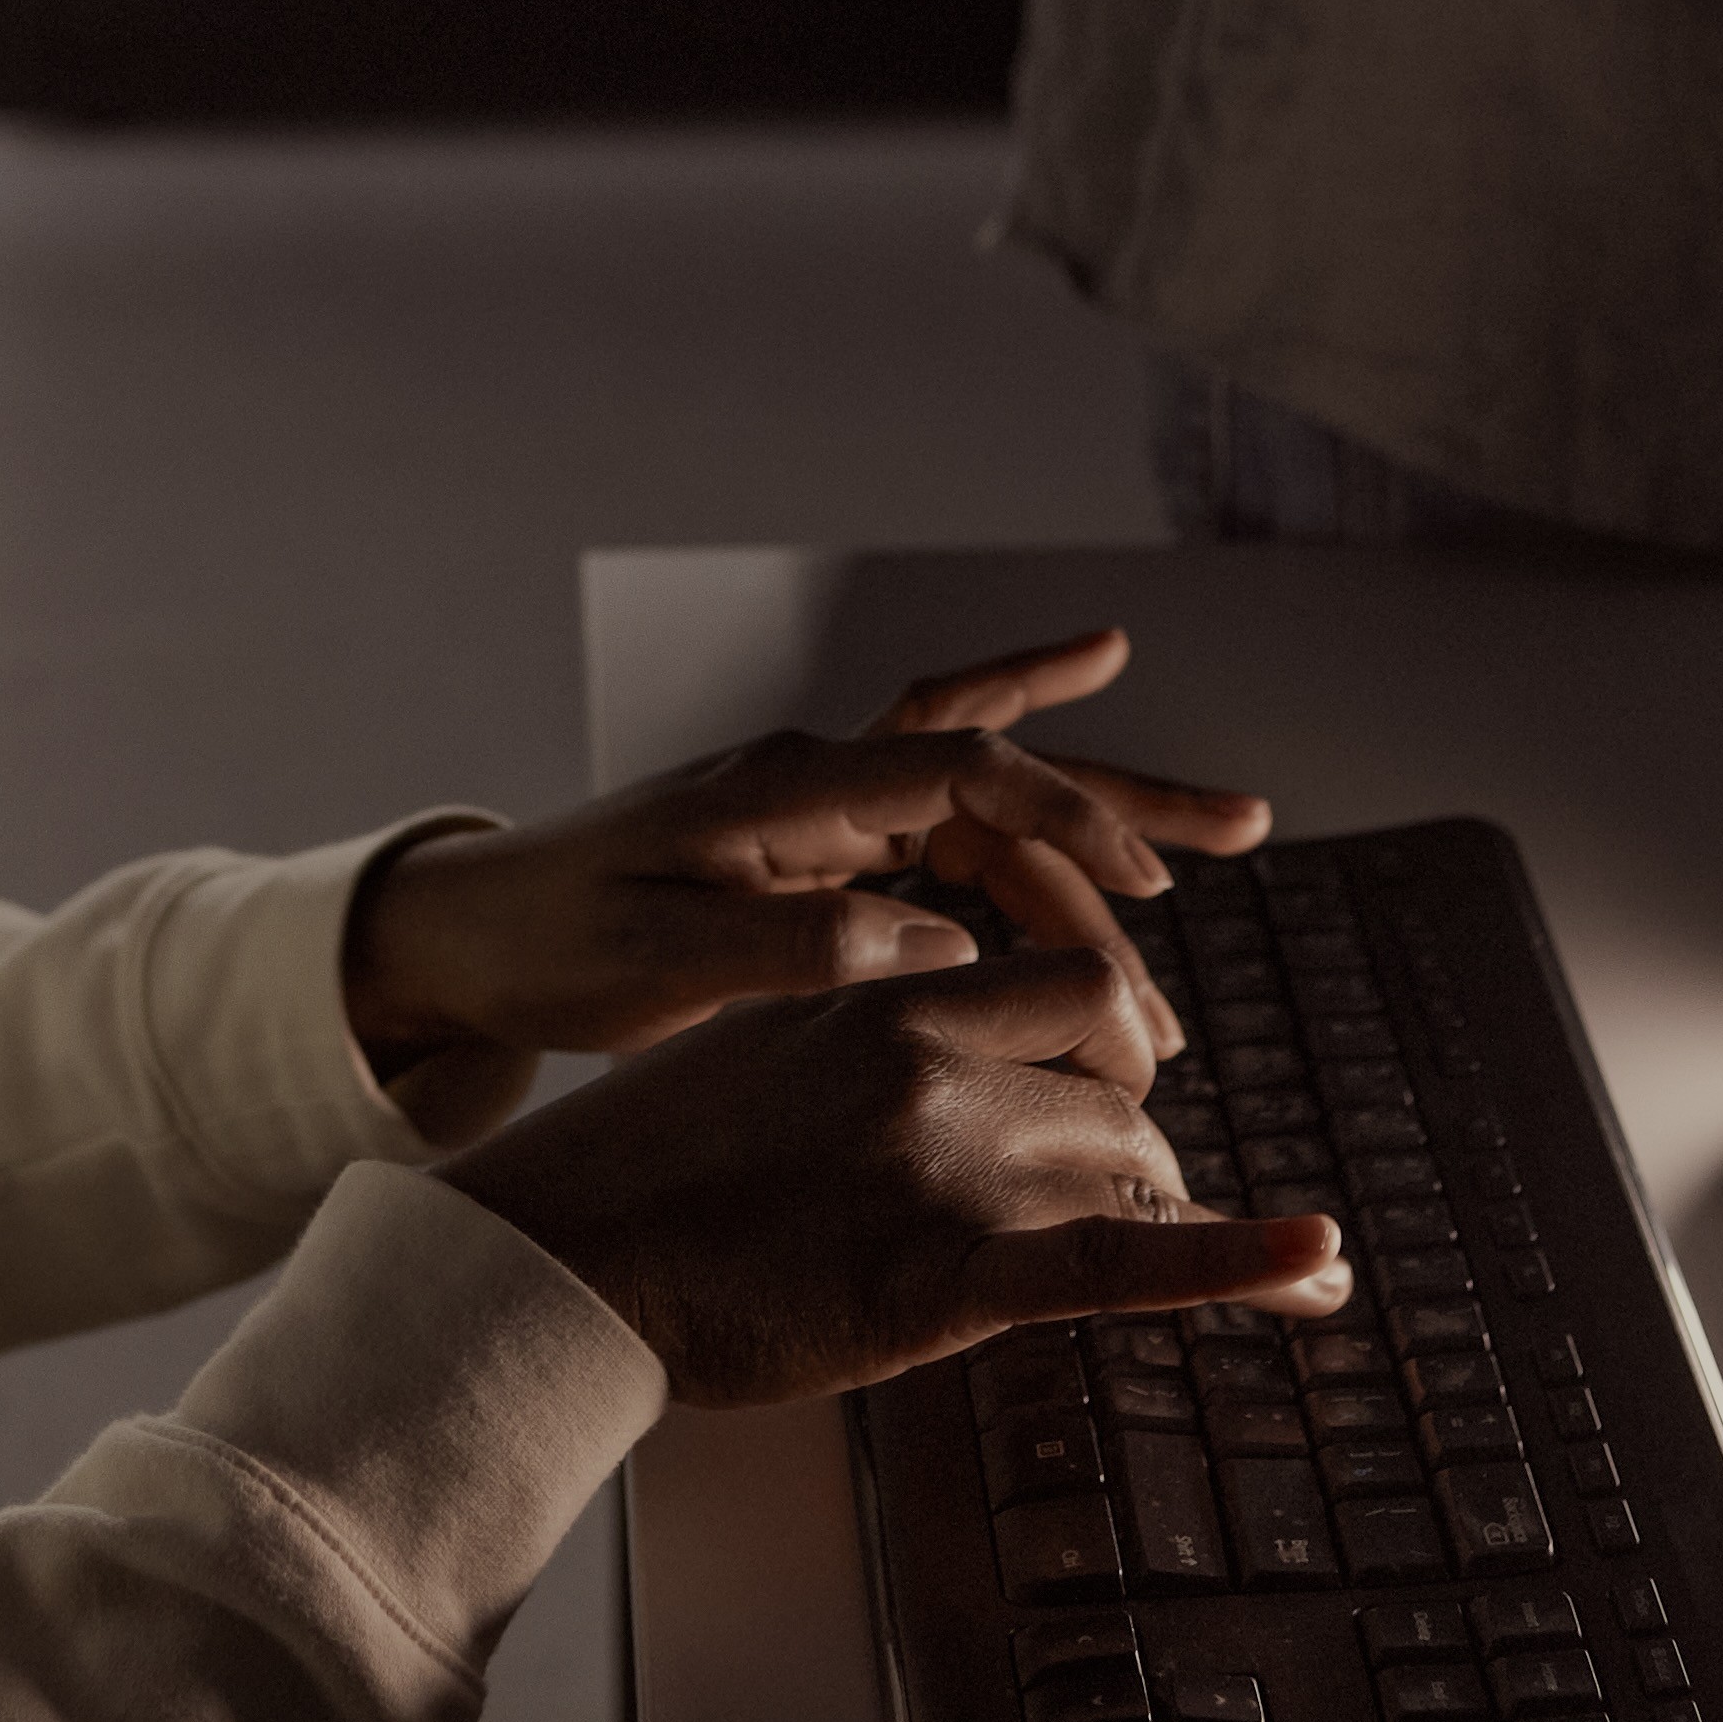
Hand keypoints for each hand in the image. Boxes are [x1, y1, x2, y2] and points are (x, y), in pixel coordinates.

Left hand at [344, 631, 1268, 1087]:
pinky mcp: (824, 854)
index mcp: (790, 786)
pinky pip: (949, 841)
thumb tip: (930, 954)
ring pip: (990, 808)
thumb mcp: (661, 960)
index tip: (1144, 884)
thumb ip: (794, 950)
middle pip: (1002, 761)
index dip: (1060, 815)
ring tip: (1207, 882)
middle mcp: (822, 776)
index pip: (958, 768)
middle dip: (1124, 793)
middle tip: (1251, 825)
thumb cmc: (554, 943)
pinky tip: (1099, 874)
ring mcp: (826, 810)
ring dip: (1091, 845)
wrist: (472, 935)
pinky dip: (1026, 857)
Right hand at [442, 946, 1350, 1403]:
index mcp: (883, 992)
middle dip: (1133, 1132)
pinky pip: (1120, 1263)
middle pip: (1112, 1078)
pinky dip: (1239, 1263)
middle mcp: (926, 1059)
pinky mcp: (943, 1280)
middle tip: (1122, 1184)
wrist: (558, 1263)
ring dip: (1156, 1211)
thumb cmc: (641, 1169)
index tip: (1117, 1070)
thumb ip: (863, 1028)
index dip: (1110, 1034)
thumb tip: (930, 1027)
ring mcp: (939, 1166)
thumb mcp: (759, 1043)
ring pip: (1123, 1166)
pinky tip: (1318, 1267)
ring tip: (1188, 1256)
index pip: (1066, 982)